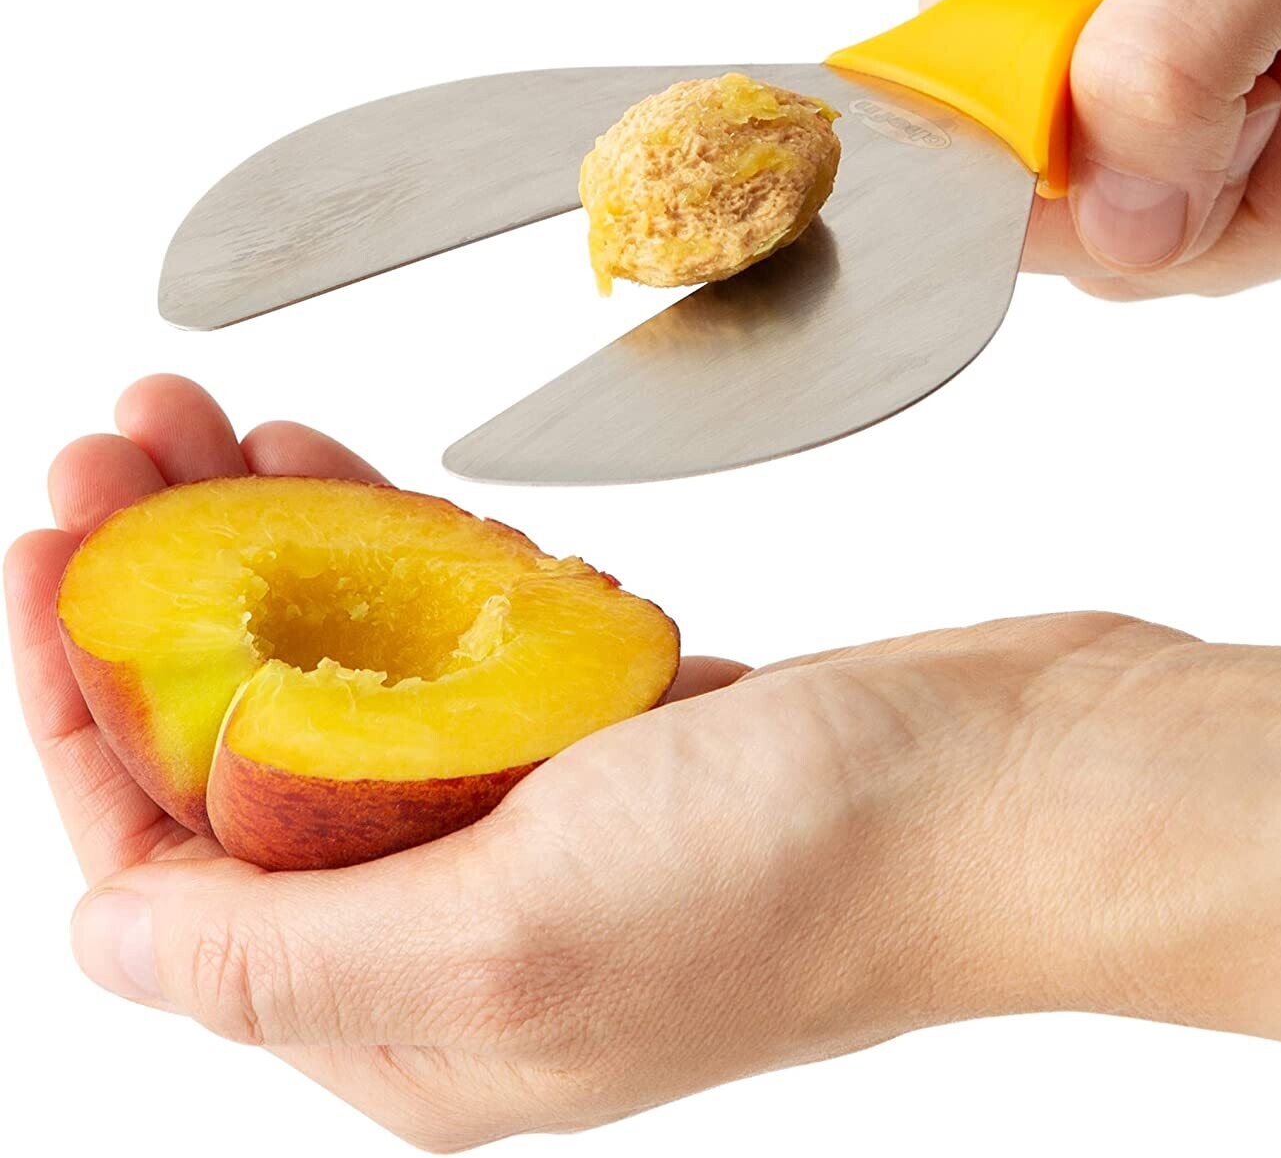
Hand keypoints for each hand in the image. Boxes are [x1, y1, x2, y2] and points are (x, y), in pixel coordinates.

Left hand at [9, 378, 1280, 1149]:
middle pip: (251, 746)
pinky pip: (466, 635)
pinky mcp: (619, 729)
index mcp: (411, 1015)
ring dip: (282, 546)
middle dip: (171, 588)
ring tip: (220, 423)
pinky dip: (411, 552)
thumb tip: (109, 946)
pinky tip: (370, 479)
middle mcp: (466, 927)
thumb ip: (287, 959)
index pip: (170, 859)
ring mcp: (549, 818)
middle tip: (126, 439)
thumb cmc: (814, 866)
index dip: (88, 695)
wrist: (1025, 779)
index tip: (52, 542)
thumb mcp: (516, 939)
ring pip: (355, 672)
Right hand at [909, 0, 1280, 295]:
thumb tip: (1117, 229)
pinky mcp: (1213, 113)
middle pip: (1079, 215)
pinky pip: (1259, 226)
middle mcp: (1044, 6)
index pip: (967, 131)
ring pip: (1179, 239)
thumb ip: (1168, 66)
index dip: (1095, 177)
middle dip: (1239, 179)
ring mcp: (1130, 70)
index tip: (1224, 116)